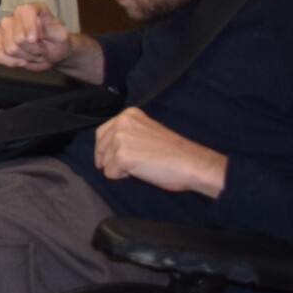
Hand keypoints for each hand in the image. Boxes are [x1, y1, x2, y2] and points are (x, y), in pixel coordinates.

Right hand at [0, 3, 103, 80]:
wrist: (53, 52)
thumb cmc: (58, 41)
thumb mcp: (61, 36)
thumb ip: (49, 30)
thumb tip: (36, 24)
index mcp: (34, 9)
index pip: (25, 12)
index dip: (28, 27)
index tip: (35, 40)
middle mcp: (16, 15)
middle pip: (17, 37)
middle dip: (32, 50)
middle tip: (42, 50)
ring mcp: (4, 27)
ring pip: (9, 48)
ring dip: (25, 57)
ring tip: (34, 54)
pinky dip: (10, 62)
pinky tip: (21, 61)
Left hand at [93, 109, 227, 196]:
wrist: (192, 163)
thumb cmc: (174, 152)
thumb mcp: (147, 131)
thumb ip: (128, 132)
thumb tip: (108, 146)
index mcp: (129, 115)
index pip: (102, 133)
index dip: (105, 149)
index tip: (108, 158)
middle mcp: (122, 123)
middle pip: (100, 147)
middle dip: (109, 160)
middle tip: (128, 166)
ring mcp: (121, 139)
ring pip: (104, 162)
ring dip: (119, 168)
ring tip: (141, 165)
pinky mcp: (122, 156)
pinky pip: (110, 173)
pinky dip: (122, 177)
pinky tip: (140, 171)